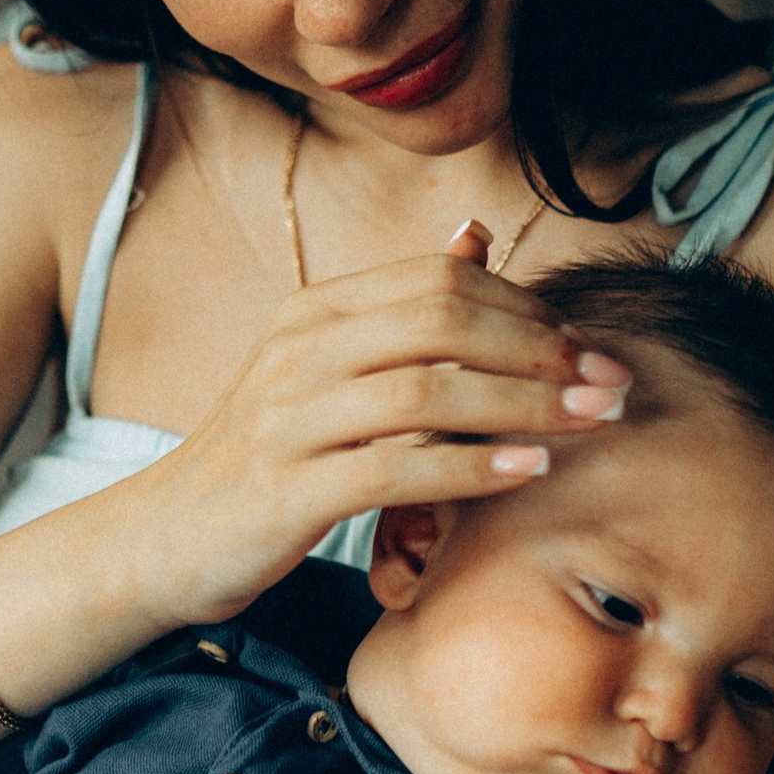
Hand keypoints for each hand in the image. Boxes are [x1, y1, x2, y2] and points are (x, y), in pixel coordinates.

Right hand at [132, 230, 629, 623]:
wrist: (162, 538)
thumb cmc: (266, 457)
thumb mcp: (327, 369)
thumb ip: (404, 310)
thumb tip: (477, 234)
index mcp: (314, 314)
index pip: (439, 281)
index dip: (525, 308)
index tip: (586, 347)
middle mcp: (298, 351)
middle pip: (441, 322)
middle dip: (541, 350)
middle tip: (611, 383)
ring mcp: (287, 419)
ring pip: (426, 392)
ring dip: (524, 405)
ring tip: (591, 421)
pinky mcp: (286, 490)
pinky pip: (394, 469)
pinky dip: (471, 468)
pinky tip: (529, 471)